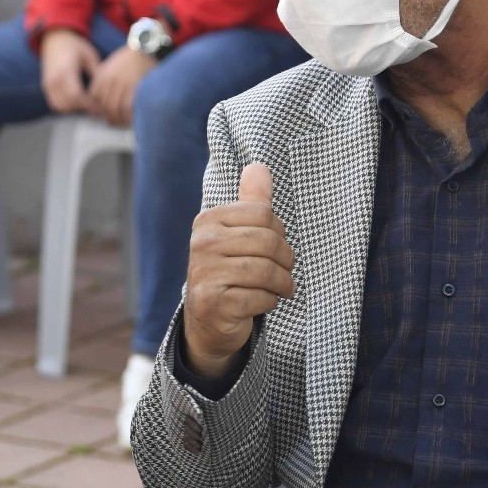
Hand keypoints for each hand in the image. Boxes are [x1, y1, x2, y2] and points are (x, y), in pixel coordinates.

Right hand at [40, 29, 99, 113]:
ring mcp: (48, 83)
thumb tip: (107, 90)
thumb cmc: (75, 46)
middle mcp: (54, 79)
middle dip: (82, 109)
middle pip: (68, 104)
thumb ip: (97, 72)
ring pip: (60, 107)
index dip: (88, 104)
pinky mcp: (46, 86)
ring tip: (86, 105)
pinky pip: (54, 104)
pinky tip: (77, 102)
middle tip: (95, 108)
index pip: (76, 95)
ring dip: (73, 109)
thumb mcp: (89, 56)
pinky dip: (65, 107)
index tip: (99, 106)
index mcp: (66, 70)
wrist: (55, 38)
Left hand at [87, 46, 155, 126]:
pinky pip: (127, 108)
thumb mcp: (112, 65)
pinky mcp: (135, 88)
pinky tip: (133, 118)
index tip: (107, 114)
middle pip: (105, 106)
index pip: (95, 98)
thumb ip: (105, 81)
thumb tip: (101, 100)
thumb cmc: (131, 58)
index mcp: (102, 75)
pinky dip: (129, 116)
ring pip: (115, 109)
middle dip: (110, 117)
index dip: (100, 109)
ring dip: (119, 119)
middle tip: (116, 122)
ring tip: (125, 122)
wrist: (146, 47)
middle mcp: (110, 80)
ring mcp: (122, 84)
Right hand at [182, 164, 295, 377]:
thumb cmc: (229, 272)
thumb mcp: (238, 234)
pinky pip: (259, 297)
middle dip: (285, 260)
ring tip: (282, 287)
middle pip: (267, 242)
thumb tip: (258, 167)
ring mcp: (204, 274)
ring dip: (282, 283)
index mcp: (208, 221)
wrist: (207, 320)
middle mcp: (202, 244)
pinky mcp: (212, 303)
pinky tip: (264, 302)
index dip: (280, 233)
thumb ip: (251, 202)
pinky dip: (270, 301)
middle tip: (286, 271)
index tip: (278, 248)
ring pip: (265, 271)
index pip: (263, 214)